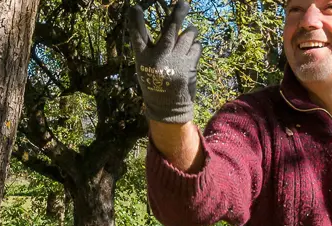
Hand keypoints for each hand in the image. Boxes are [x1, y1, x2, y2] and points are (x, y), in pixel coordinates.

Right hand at [126, 0, 200, 123]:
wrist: (168, 108)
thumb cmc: (155, 85)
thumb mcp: (145, 68)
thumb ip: (151, 49)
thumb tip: (165, 28)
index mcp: (144, 59)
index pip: (138, 37)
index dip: (136, 22)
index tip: (135, 8)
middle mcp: (159, 58)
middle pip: (169, 30)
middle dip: (177, 14)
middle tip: (183, 3)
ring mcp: (176, 62)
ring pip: (187, 36)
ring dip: (191, 31)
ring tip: (190, 30)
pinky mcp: (189, 66)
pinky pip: (196, 47)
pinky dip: (195, 46)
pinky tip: (191, 51)